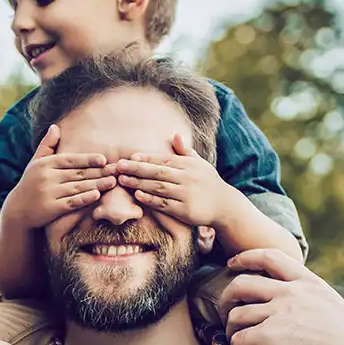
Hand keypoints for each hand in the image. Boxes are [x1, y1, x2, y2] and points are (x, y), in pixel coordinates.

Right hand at [1, 124, 115, 229]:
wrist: (17, 210)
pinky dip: (85, 198)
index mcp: (45, 163)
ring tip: (112, 182)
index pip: (71, 159)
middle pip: (78, 173)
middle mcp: (47, 176)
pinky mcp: (51, 208)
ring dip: (97, 184)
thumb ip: (47, 145)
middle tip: (116, 171)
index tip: (103, 160)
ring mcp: (49, 193)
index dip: (88, 159)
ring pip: (78, 187)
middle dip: (99, 172)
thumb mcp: (35, 163)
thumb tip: (55, 126)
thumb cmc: (30, 184)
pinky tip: (97, 195)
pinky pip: (71, 202)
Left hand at [115, 133, 247, 228]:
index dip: (146, 158)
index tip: (130, 157)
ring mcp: (186, 194)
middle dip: (137, 168)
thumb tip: (175, 135)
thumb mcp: (200, 164)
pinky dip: (151, 199)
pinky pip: (165, 204)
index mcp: (188, 165)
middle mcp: (187, 177)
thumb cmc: (208, 183)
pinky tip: (137, 195)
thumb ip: (185, 151)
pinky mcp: (185, 210)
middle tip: (118, 166)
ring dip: (139, 183)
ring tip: (123, 179)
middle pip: (158, 172)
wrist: (225, 205)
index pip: (164, 159)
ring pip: (159, 187)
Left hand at [216, 249, 343, 344]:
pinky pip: (238, 340)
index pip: (270, 257)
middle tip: (225, 313)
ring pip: (235, 315)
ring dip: (229, 330)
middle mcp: (290, 293)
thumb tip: (303, 306)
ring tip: (234, 342)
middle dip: (226, 298)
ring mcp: (278, 313)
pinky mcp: (268, 336)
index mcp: (307, 283)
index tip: (232, 263)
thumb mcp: (334, 307)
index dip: (246, 257)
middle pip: (241, 284)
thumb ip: (313, 300)